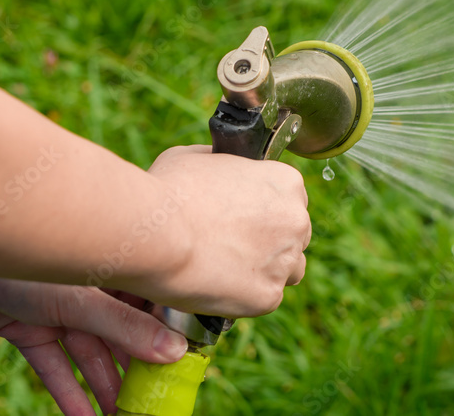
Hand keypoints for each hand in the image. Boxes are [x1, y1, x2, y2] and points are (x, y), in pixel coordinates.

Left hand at [0, 256, 187, 415]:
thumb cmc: (21, 256)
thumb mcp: (80, 299)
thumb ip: (125, 328)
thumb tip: (175, 353)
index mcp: (110, 266)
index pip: (149, 305)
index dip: (166, 336)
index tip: (183, 368)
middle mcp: (87, 286)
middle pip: (119, 334)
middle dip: (135, 369)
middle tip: (151, 402)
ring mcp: (56, 307)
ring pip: (88, 353)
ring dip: (103, 386)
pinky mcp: (25, 326)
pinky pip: (52, 364)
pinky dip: (66, 390)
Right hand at [139, 145, 310, 317]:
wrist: (158, 237)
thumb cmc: (171, 191)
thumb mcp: (197, 157)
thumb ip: (223, 163)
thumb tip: (219, 165)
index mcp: (286, 182)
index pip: (290, 199)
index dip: (266, 210)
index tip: (245, 218)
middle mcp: (296, 220)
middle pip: (294, 235)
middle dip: (271, 240)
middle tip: (234, 245)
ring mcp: (285, 260)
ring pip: (288, 270)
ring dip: (267, 270)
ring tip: (229, 269)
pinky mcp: (269, 296)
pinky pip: (265, 297)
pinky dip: (246, 295)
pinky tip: (219, 287)